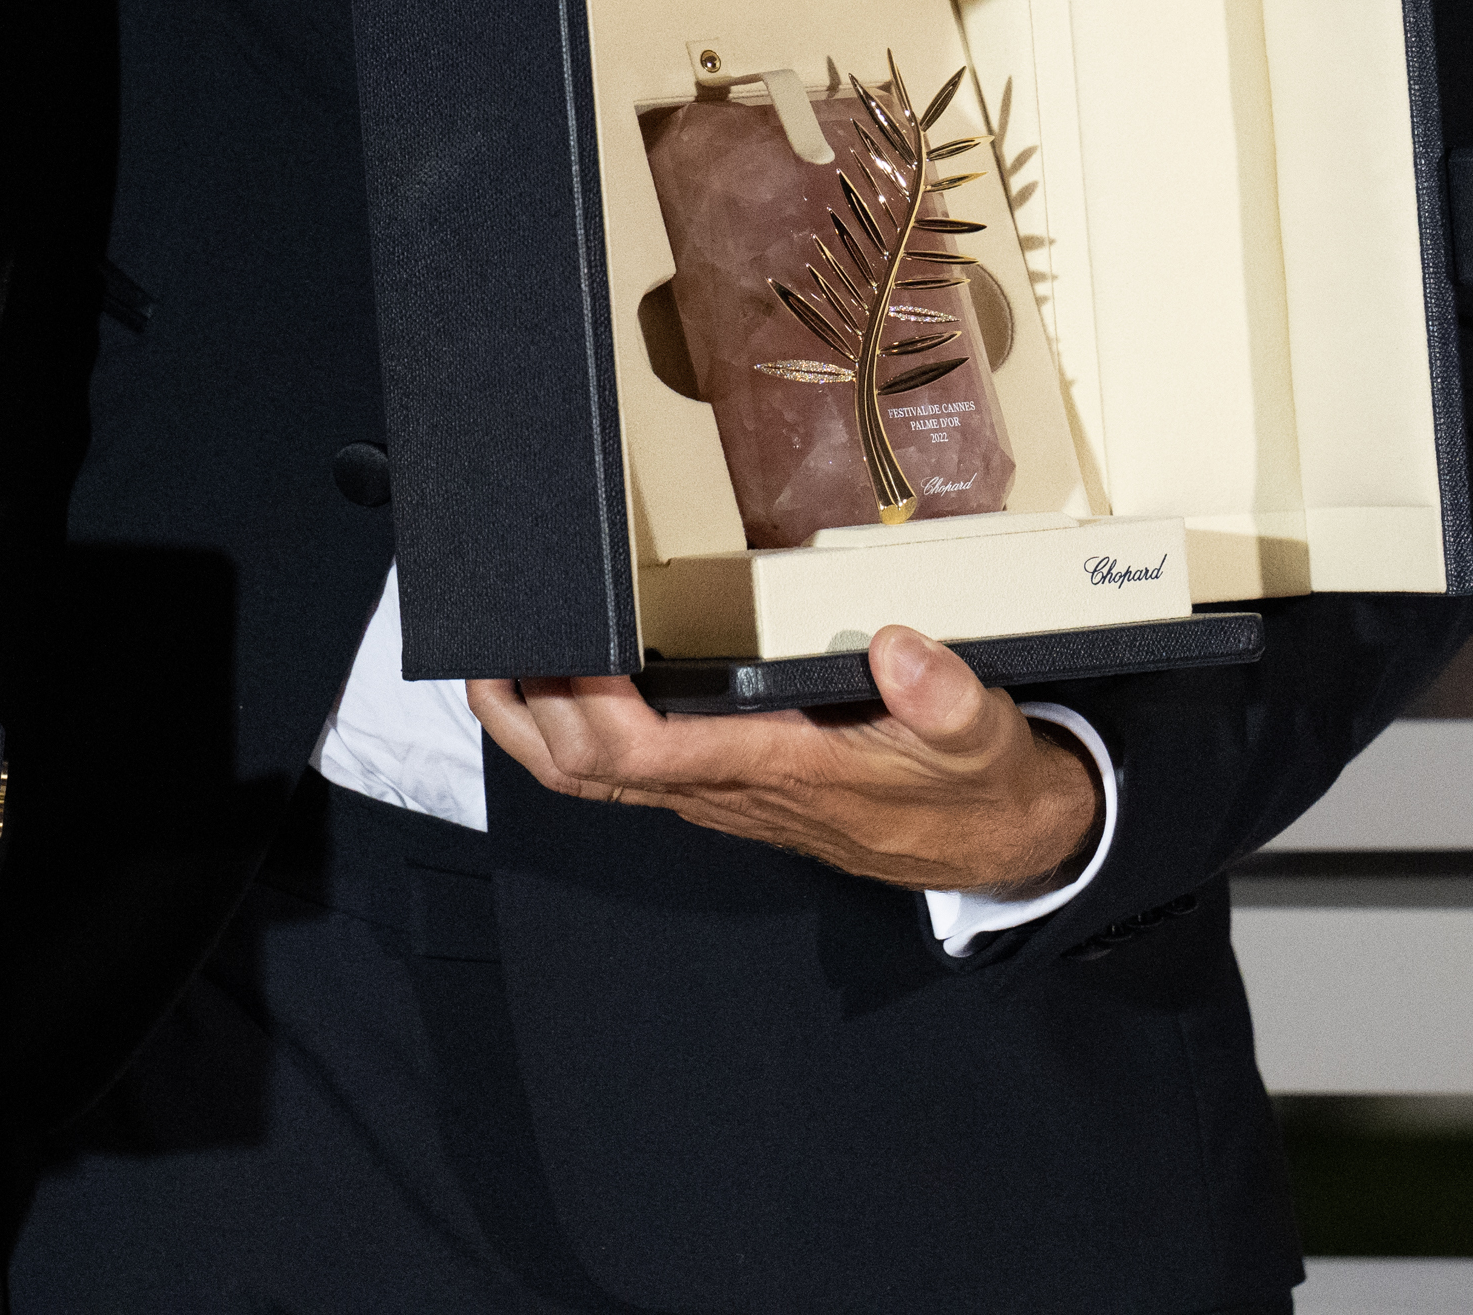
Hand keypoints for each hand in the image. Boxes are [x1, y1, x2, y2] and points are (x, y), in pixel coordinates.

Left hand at [471, 626, 1102, 892]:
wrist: (987, 840)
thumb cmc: (970, 783)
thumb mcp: (981, 737)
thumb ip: (945, 697)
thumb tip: (898, 651)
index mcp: (774, 768)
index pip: (646, 756)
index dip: (585, 709)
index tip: (558, 643)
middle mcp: (725, 789)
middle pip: (587, 774)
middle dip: (528, 712)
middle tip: (493, 632)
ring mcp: (713, 794)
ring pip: (589, 782)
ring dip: (527, 728)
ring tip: (485, 660)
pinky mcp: (716, 784)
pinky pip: (615, 774)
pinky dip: (565, 733)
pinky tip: (549, 685)